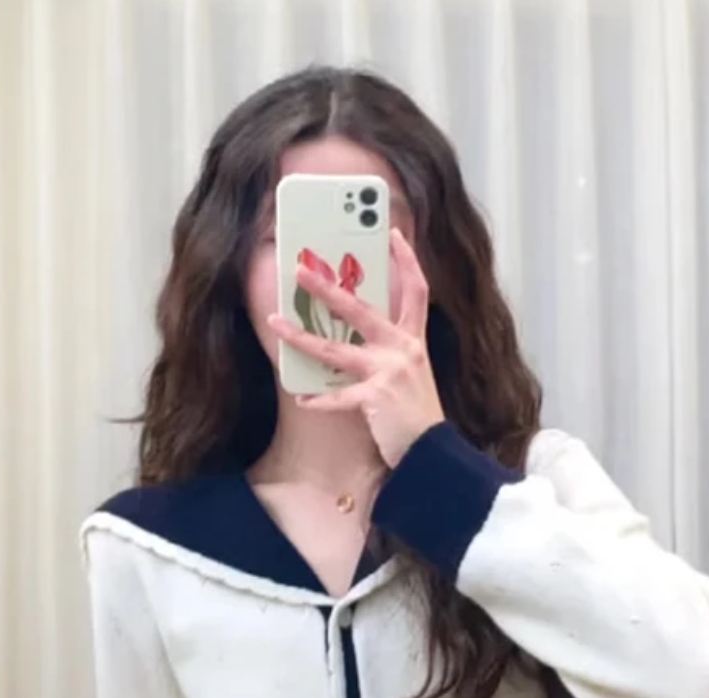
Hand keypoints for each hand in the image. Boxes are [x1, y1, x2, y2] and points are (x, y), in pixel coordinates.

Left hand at [267, 228, 445, 467]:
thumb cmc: (417, 417)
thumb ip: (391, 354)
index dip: (407, 260)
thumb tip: (357, 341)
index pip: (417, 290)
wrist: (432, 453)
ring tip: (276, 324)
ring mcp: (389, 371)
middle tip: (302, 270)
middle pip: (361, 309)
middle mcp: (404, 349)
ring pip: (336, 349)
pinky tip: (302, 399)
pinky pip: (339, 396)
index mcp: (414, 342)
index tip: (392, 233)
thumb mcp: (411, 376)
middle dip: (328, 288)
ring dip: (302, 337)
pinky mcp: (376, 396)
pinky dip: (319, 400)